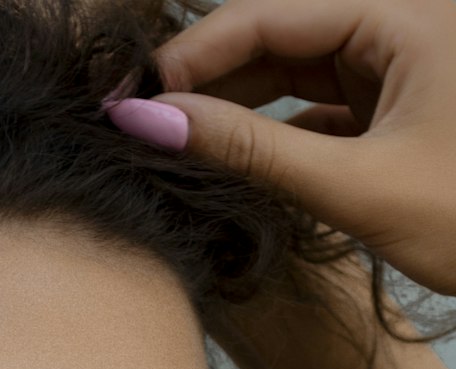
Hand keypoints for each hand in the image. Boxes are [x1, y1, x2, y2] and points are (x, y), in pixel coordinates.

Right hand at [102, 0, 455, 295]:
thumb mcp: (354, 186)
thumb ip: (250, 151)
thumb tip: (154, 124)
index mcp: (406, 12)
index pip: (268, 14)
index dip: (190, 56)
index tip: (128, 99)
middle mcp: (403, 22)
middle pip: (277, 36)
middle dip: (207, 80)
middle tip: (139, 125)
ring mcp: (401, 65)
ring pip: (293, 72)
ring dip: (235, 108)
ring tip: (174, 146)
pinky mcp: (399, 108)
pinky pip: (318, 108)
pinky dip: (274, 135)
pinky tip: (229, 163)